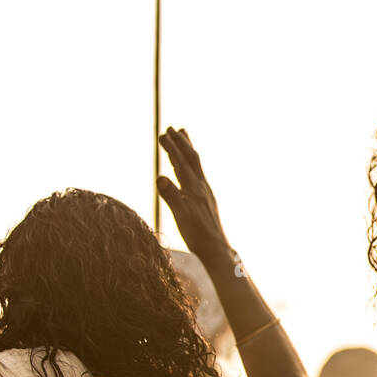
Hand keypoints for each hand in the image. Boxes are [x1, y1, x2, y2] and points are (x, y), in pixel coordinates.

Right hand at [157, 127, 229, 262]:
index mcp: (195, 189)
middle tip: (172, 128)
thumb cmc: (197, 234)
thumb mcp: (181, 216)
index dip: (172, 149)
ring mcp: (205, 192)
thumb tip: (160, 177)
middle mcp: (202, 187)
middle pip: (191, 159)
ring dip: (187, 149)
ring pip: (196, 165)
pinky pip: (197, 174)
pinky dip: (190, 164)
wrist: (216, 248)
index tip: (162, 134)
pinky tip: (187, 167)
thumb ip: (171, 196)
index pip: (182, 164)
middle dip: (181, 143)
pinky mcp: (205, 198)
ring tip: (182, 135)